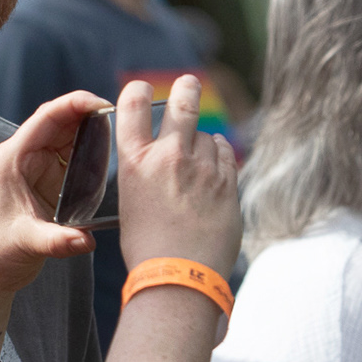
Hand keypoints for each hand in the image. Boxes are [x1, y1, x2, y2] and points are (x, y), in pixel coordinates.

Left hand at [0, 91, 106, 298]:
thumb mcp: (26, 243)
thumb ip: (58, 240)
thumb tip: (87, 240)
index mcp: (13, 157)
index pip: (47, 116)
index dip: (76, 103)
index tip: (104, 104)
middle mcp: (24, 157)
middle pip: (61, 122)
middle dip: (90, 116)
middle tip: (122, 120)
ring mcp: (36, 168)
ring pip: (68, 139)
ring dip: (92, 135)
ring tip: (122, 138)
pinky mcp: (46, 183)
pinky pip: (72, 159)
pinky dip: (90, 156)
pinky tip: (109, 161)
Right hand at [114, 75, 240, 275]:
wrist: (179, 278)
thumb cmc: (148, 248)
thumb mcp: (133, 203)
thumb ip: (147, 173)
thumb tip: (162, 161)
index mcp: (135, 163)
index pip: (132, 106)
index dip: (137, 90)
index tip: (142, 88)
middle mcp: (169, 158)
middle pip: (183, 103)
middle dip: (187, 89)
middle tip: (190, 83)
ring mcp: (203, 169)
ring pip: (209, 135)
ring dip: (204, 142)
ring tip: (199, 163)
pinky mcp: (229, 183)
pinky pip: (228, 155)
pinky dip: (222, 157)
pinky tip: (216, 168)